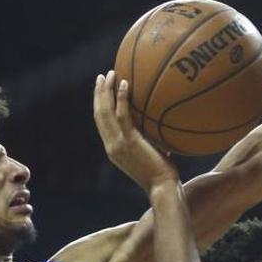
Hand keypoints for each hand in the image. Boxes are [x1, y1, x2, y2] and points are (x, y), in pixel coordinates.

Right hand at [92, 70, 177, 191]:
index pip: (101, 123)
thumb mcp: (150, 155)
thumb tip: (159, 127)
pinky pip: (122, 115)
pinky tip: (124, 83)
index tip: (101, 89)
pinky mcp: (129, 142)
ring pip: (105, 112)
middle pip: (99, 114)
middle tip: (101, 76)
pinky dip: (121, 98)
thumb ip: (148, 141)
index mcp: (113, 149)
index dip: (99, 104)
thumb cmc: (162, 175)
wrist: (163, 188)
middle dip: (99, 93)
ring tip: (110, 73)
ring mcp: (118, 144)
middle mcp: (111, 145)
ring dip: (106, 90)